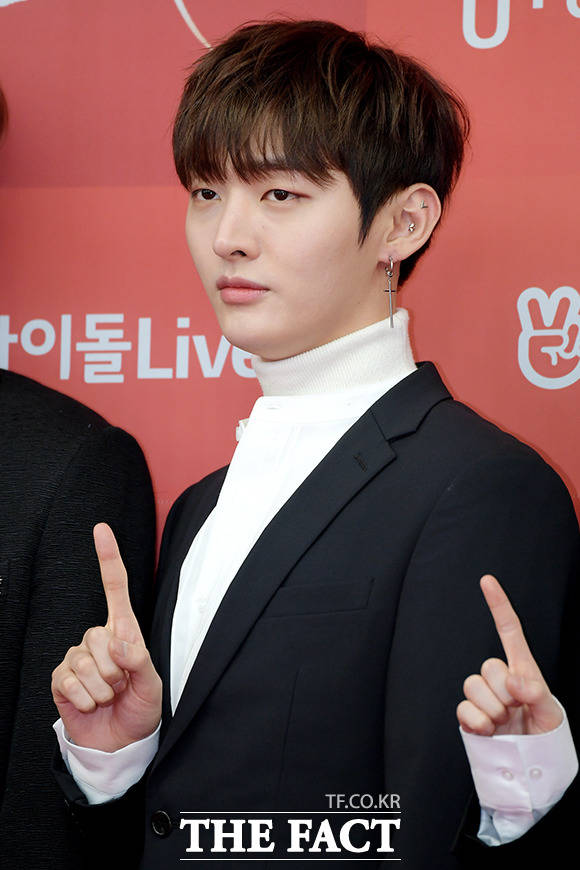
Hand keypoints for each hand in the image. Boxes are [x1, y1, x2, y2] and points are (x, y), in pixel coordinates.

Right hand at [51, 523, 161, 751]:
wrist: (119, 744)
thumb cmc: (140, 709)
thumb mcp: (152, 684)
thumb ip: (139, 660)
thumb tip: (118, 640)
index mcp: (124, 631)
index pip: (114, 588)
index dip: (108, 558)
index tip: (101, 529)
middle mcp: (98, 639)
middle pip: (99, 637)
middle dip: (115, 670)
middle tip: (121, 686)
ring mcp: (77, 658)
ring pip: (85, 663)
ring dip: (102, 688)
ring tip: (109, 697)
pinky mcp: (61, 679)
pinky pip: (69, 682)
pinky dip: (85, 699)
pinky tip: (91, 704)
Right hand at [456, 575, 562, 735]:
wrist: (529, 767)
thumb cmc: (545, 735)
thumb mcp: (552, 714)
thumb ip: (537, 693)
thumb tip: (514, 681)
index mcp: (521, 670)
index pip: (509, 630)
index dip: (498, 604)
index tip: (487, 580)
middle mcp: (499, 679)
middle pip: (489, 666)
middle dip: (504, 692)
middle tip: (517, 711)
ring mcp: (483, 697)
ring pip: (472, 685)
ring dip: (492, 708)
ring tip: (505, 723)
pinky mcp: (469, 716)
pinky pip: (463, 709)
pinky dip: (477, 722)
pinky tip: (489, 732)